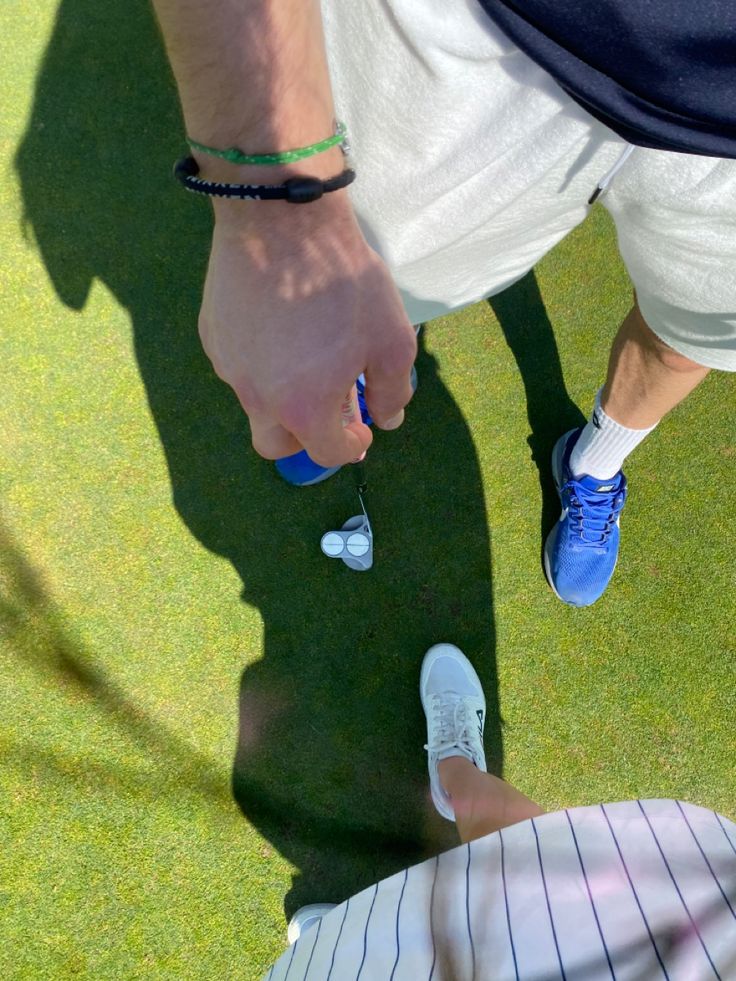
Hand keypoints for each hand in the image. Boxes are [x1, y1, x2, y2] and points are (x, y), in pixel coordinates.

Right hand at [198, 194, 417, 467]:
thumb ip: (391, 390)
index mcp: (303, 407)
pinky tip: (281, 329)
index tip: (362, 430)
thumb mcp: (391, 340)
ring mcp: (228, 366)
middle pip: (275, 445)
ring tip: (307, 357)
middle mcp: (257, 397)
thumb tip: (385, 418)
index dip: (350, 447)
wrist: (282, 218)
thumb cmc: (344, 281)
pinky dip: (262, 365)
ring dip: (282, 397)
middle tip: (328, 410)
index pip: (326, 452)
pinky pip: (239, 366)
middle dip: (304, 438)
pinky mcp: (213, 335)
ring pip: (256, 403)